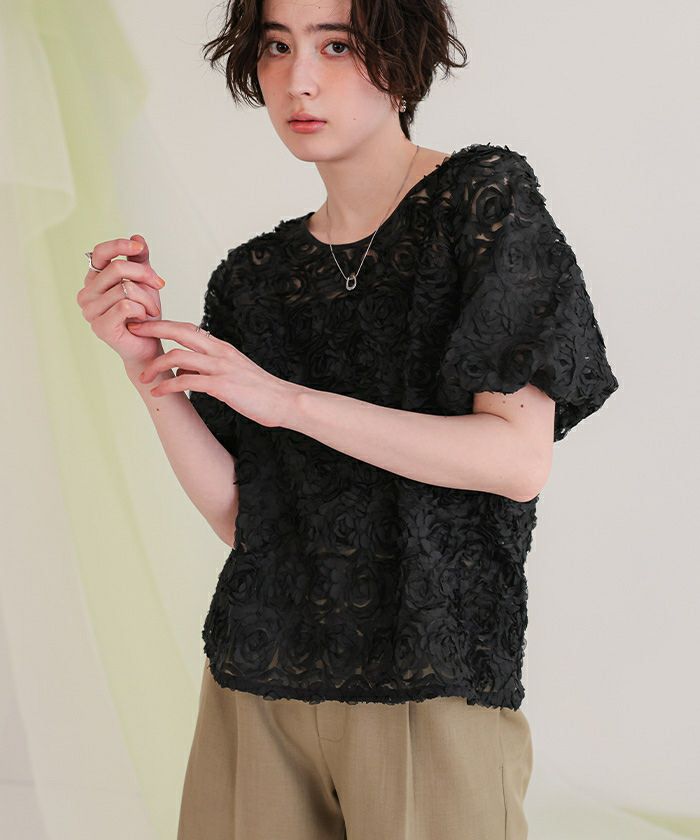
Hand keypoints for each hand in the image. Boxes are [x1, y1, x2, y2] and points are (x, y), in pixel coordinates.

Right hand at [76, 234, 165, 367]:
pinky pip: (126, 306)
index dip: (120, 245)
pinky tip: (143, 320)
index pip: (99, 252)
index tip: (139, 248)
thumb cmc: (144, 314)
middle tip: (160, 284)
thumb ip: (139, 260)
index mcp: (94, 279)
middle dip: (145, 275)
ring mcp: (90, 311)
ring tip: (150, 310)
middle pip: (118, 268)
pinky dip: (142, 311)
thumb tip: (137, 237)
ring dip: (147, 299)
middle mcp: (86, 293)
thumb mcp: (145, 282)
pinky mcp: (100, 327)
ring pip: (125, 288)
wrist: (148, 345)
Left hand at [128, 319, 303, 428]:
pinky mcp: (222, 386)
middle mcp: (219, 351)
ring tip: (142, 376)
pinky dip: (168, 386)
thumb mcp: (232, 372)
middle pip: (179, 331)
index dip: (163, 324)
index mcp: (221, 347)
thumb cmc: (260, 390)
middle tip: (131, 330)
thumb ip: (208, 367)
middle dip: (152, 329)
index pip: (187, 328)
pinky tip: (158, 392)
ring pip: (179, 357)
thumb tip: (183, 371)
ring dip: (156, 365)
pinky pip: (187, 382)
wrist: (285, 401)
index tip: (142, 325)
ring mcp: (221, 367)